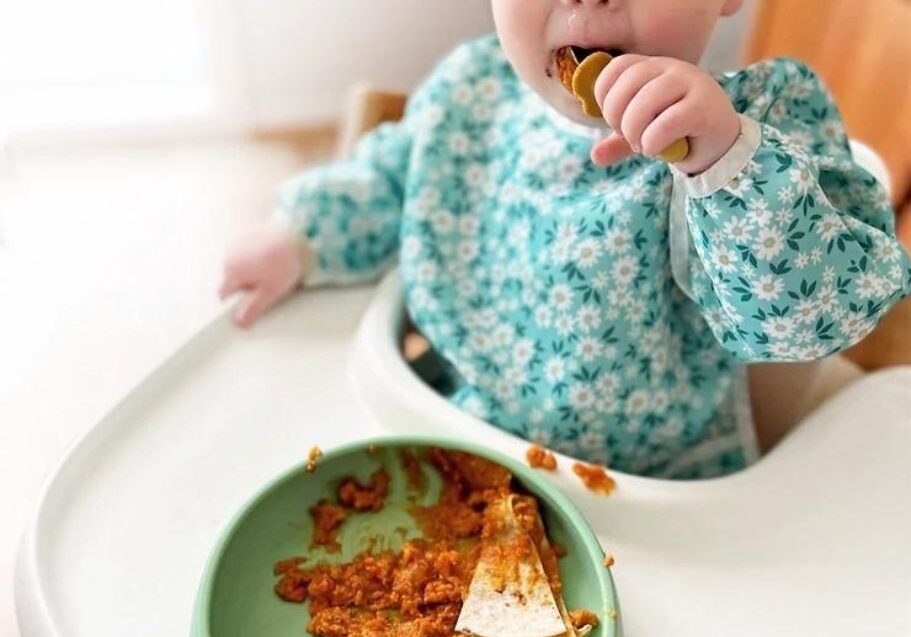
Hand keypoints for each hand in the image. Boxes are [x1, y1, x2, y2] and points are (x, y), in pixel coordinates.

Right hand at [219, 224, 307, 327]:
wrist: (296, 234)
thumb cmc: (283, 263)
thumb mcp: (271, 292)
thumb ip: (253, 308)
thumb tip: (240, 323)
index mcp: (233, 271)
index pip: (223, 293)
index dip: (234, 301)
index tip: (247, 302)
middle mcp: (229, 256)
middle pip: (231, 279)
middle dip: (244, 284)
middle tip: (265, 284)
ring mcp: (237, 243)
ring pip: (237, 265)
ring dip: (248, 269)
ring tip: (270, 268)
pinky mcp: (246, 233)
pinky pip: (244, 251)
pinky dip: (253, 255)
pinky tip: (269, 256)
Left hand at [589, 55, 740, 174]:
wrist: (720, 145)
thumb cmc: (679, 134)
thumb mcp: (643, 134)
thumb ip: (618, 140)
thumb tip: (595, 156)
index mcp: (654, 66)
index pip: (616, 67)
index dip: (605, 95)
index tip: (613, 120)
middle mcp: (672, 68)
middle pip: (626, 86)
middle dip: (617, 119)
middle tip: (628, 137)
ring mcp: (691, 83)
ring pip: (643, 105)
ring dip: (634, 133)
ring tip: (642, 145)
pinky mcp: (704, 106)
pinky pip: (665, 124)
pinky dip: (652, 143)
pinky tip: (655, 150)